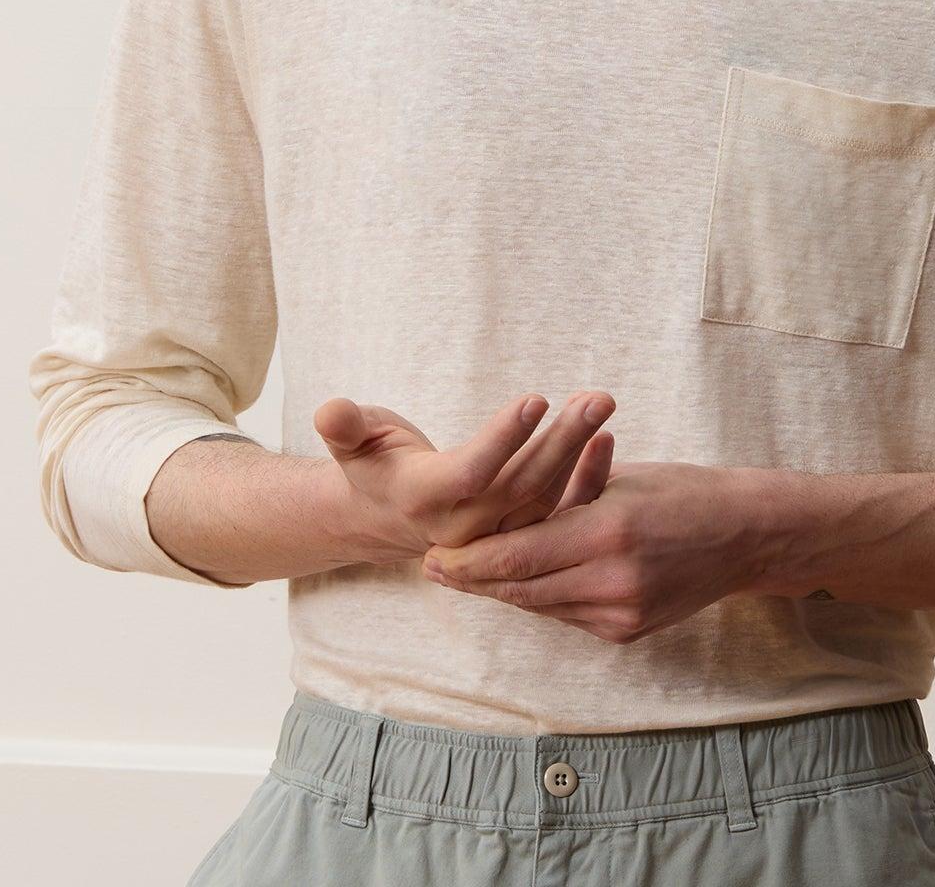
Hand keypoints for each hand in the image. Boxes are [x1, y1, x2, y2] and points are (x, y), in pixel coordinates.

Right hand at [314, 390, 616, 567]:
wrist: (385, 517)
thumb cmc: (374, 463)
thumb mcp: (354, 442)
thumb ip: (345, 427)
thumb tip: (329, 409)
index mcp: (423, 501)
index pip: (471, 474)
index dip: (503, 438)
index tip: (536, 397)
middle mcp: (463, 529)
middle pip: (520, 488)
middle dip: (560, 441)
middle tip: (595, 399)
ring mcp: (494, 537)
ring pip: (546, 499)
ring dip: (579, 452)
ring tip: (600, 406)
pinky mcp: (518, 536)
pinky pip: (558, 511)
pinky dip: (585, 478)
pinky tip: (606, 437)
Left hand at [420, 460, 766, 642]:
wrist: (745, 534)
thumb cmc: (683, 490)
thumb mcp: (619, 479)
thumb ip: (562, 497)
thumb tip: (505, 510)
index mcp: (607, 532)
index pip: (517, 556)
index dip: (468, 563)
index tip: (431, 558)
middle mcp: (612, 581)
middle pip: (521, 589)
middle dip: (473, 581)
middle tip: (431, 569)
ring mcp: (621, 613)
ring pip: (541, 606)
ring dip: (503, 590)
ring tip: (465, 575)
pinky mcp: (629, 631)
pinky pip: (568, 615)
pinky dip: (542, 597)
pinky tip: (519, 583)